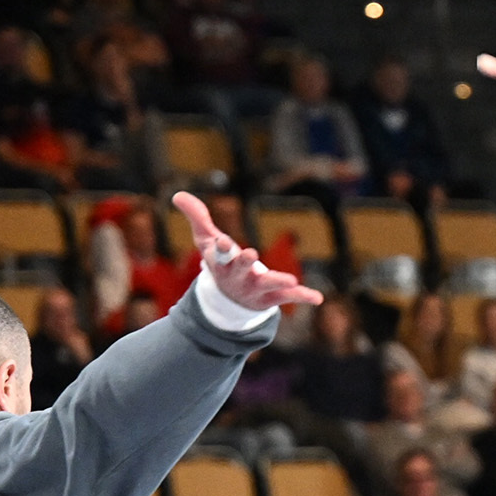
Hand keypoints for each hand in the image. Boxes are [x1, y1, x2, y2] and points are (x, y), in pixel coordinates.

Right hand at [171, 190, 320, 312]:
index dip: (220, 248)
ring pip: (267, 285)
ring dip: (278, 281)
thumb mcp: (206, 240)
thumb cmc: (219, 262)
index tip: (222, 241)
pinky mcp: (271, 298)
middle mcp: (237, 277)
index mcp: (221, 263)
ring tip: (292, 279)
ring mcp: (255, 289)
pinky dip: (303, 296)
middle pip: (240, 269)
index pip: (219, 255)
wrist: (228, 300)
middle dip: (244, 262)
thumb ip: (197, 217)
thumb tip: (177, 195)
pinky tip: (318, 298)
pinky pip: (288, 297)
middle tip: (250, 254)